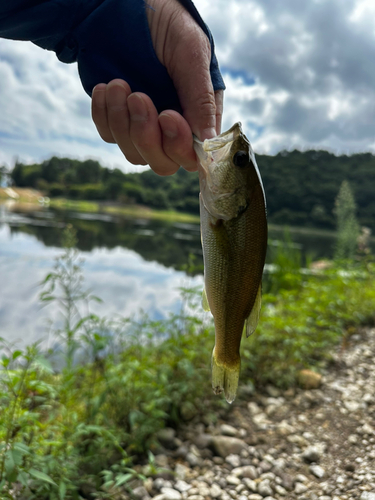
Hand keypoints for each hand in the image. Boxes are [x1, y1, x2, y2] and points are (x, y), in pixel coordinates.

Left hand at [91, 0, 222, 175]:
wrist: (121, 4)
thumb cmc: (165, 22)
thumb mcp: (190, 52)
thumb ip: (200, 98)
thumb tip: (208, 143)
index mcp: (198, 113)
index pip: (193, 155)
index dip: (179, 145)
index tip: (166, 115)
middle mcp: (172, 125)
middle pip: (163, 162)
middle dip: (147, 137)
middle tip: (138, 97)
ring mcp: (144, 124)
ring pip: (134, 153)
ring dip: (122, 122)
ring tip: (118, 84)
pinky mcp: (117, 119)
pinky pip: (108, 135)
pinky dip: (103, 115)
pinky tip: (105, 87)